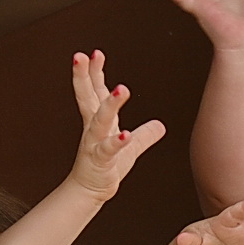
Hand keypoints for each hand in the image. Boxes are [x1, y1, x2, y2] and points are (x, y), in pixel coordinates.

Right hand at [67, 50, 166, 200]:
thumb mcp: (131, 148)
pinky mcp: (100, 161)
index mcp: (99, 120)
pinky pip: (108, 150)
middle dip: (84, 76)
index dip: (94, 72)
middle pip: (87, 97)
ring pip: (99, 120)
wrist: (90, 190)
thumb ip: (145, 134)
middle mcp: (93, 128)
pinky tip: (125, 134)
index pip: (94, 91)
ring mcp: (94, 143)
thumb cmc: (106, 167)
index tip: (95, 54)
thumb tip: (160, 125)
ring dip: (111, 104)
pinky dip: (117, 142)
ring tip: (122, 88)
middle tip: (83, 56)